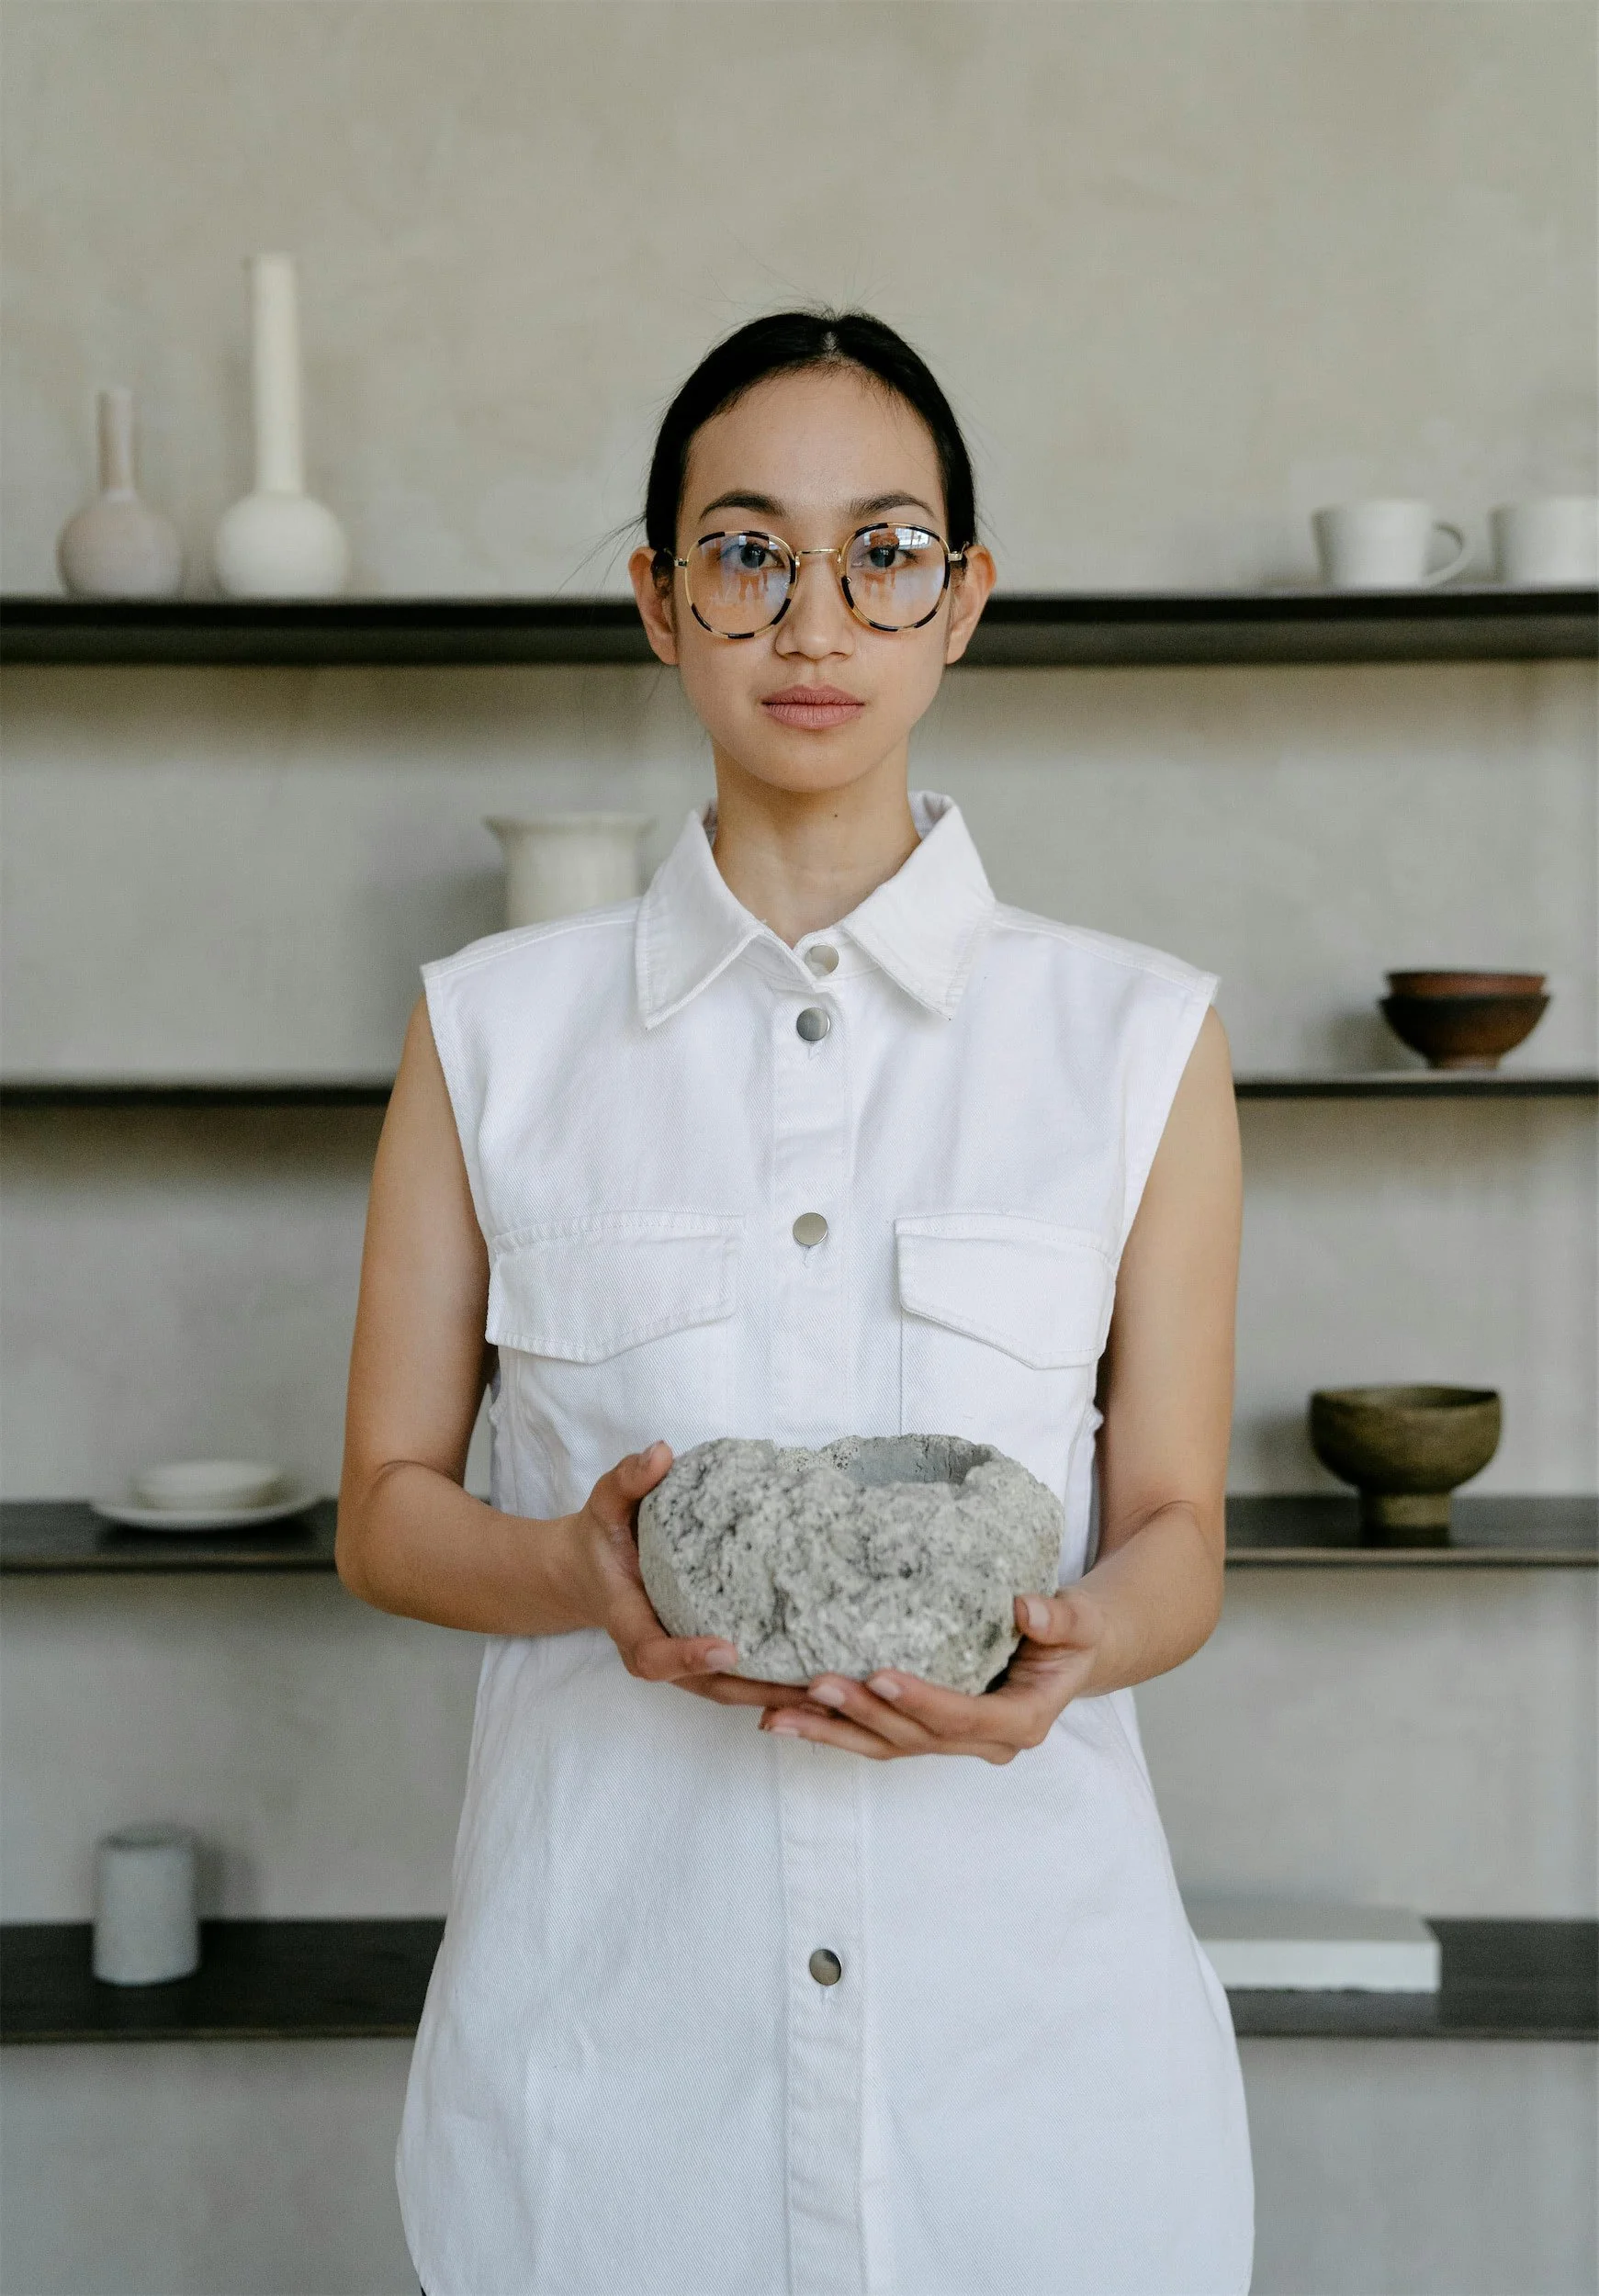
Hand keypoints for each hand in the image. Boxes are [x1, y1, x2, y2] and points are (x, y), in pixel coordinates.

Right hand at [570, 1443, 813, 1715]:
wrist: (592, 1570)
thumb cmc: (603, 1537)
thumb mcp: (605, 1504)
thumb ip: (628, 1480)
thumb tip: (661, 1453)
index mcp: (630, 1622)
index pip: (654, 1655)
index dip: (688, 1658)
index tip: (728, 1649)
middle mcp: (659, 1650)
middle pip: (709, 1686)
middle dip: (757, 1691)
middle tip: (809, 1686)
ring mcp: (685, 1660)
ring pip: (731, 1689)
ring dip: (778, 1694)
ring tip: (831, 1687)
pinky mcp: (705, 1656)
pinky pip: (741, 1677)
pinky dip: (776, 1681)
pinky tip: (822, 1672)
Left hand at [757, 1587, 1108, 1762]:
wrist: (1069, 1651)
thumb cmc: (1074, 1634)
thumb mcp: (1080, 1621)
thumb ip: (1061, 1618)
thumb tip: (1027, 1606)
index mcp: (1021, 1722)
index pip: (964, 1718)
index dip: (922, 1701)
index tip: (880, 1675)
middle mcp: (981, 1741)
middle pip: (913, 1737)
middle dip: (862, 1714)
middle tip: (816, 1683)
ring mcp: (950, 1740)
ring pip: (885, 1744)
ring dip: (831, 1731)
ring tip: (777, 1715)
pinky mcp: (925, 1729)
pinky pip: (874, 1733)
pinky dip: (830, 1727)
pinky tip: (783, 1715)